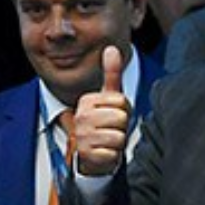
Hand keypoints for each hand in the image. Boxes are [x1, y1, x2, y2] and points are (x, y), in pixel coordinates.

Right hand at [73, 46, 131, 176]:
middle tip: (111, 129)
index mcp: (86, 101)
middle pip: (121, 118)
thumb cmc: (103, 124)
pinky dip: (113, 155)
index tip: (112, 116)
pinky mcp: (87, 154)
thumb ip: (111, 74)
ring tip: (108, 141)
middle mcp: (81, 117)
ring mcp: (82, 136)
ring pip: (119, 136)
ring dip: (118, 142)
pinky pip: (114, 153)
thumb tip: (112, 48)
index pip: (121, 101)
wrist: (91, 156)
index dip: (123, 110)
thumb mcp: (108, 99)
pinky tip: (104, 153)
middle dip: (122, 126)